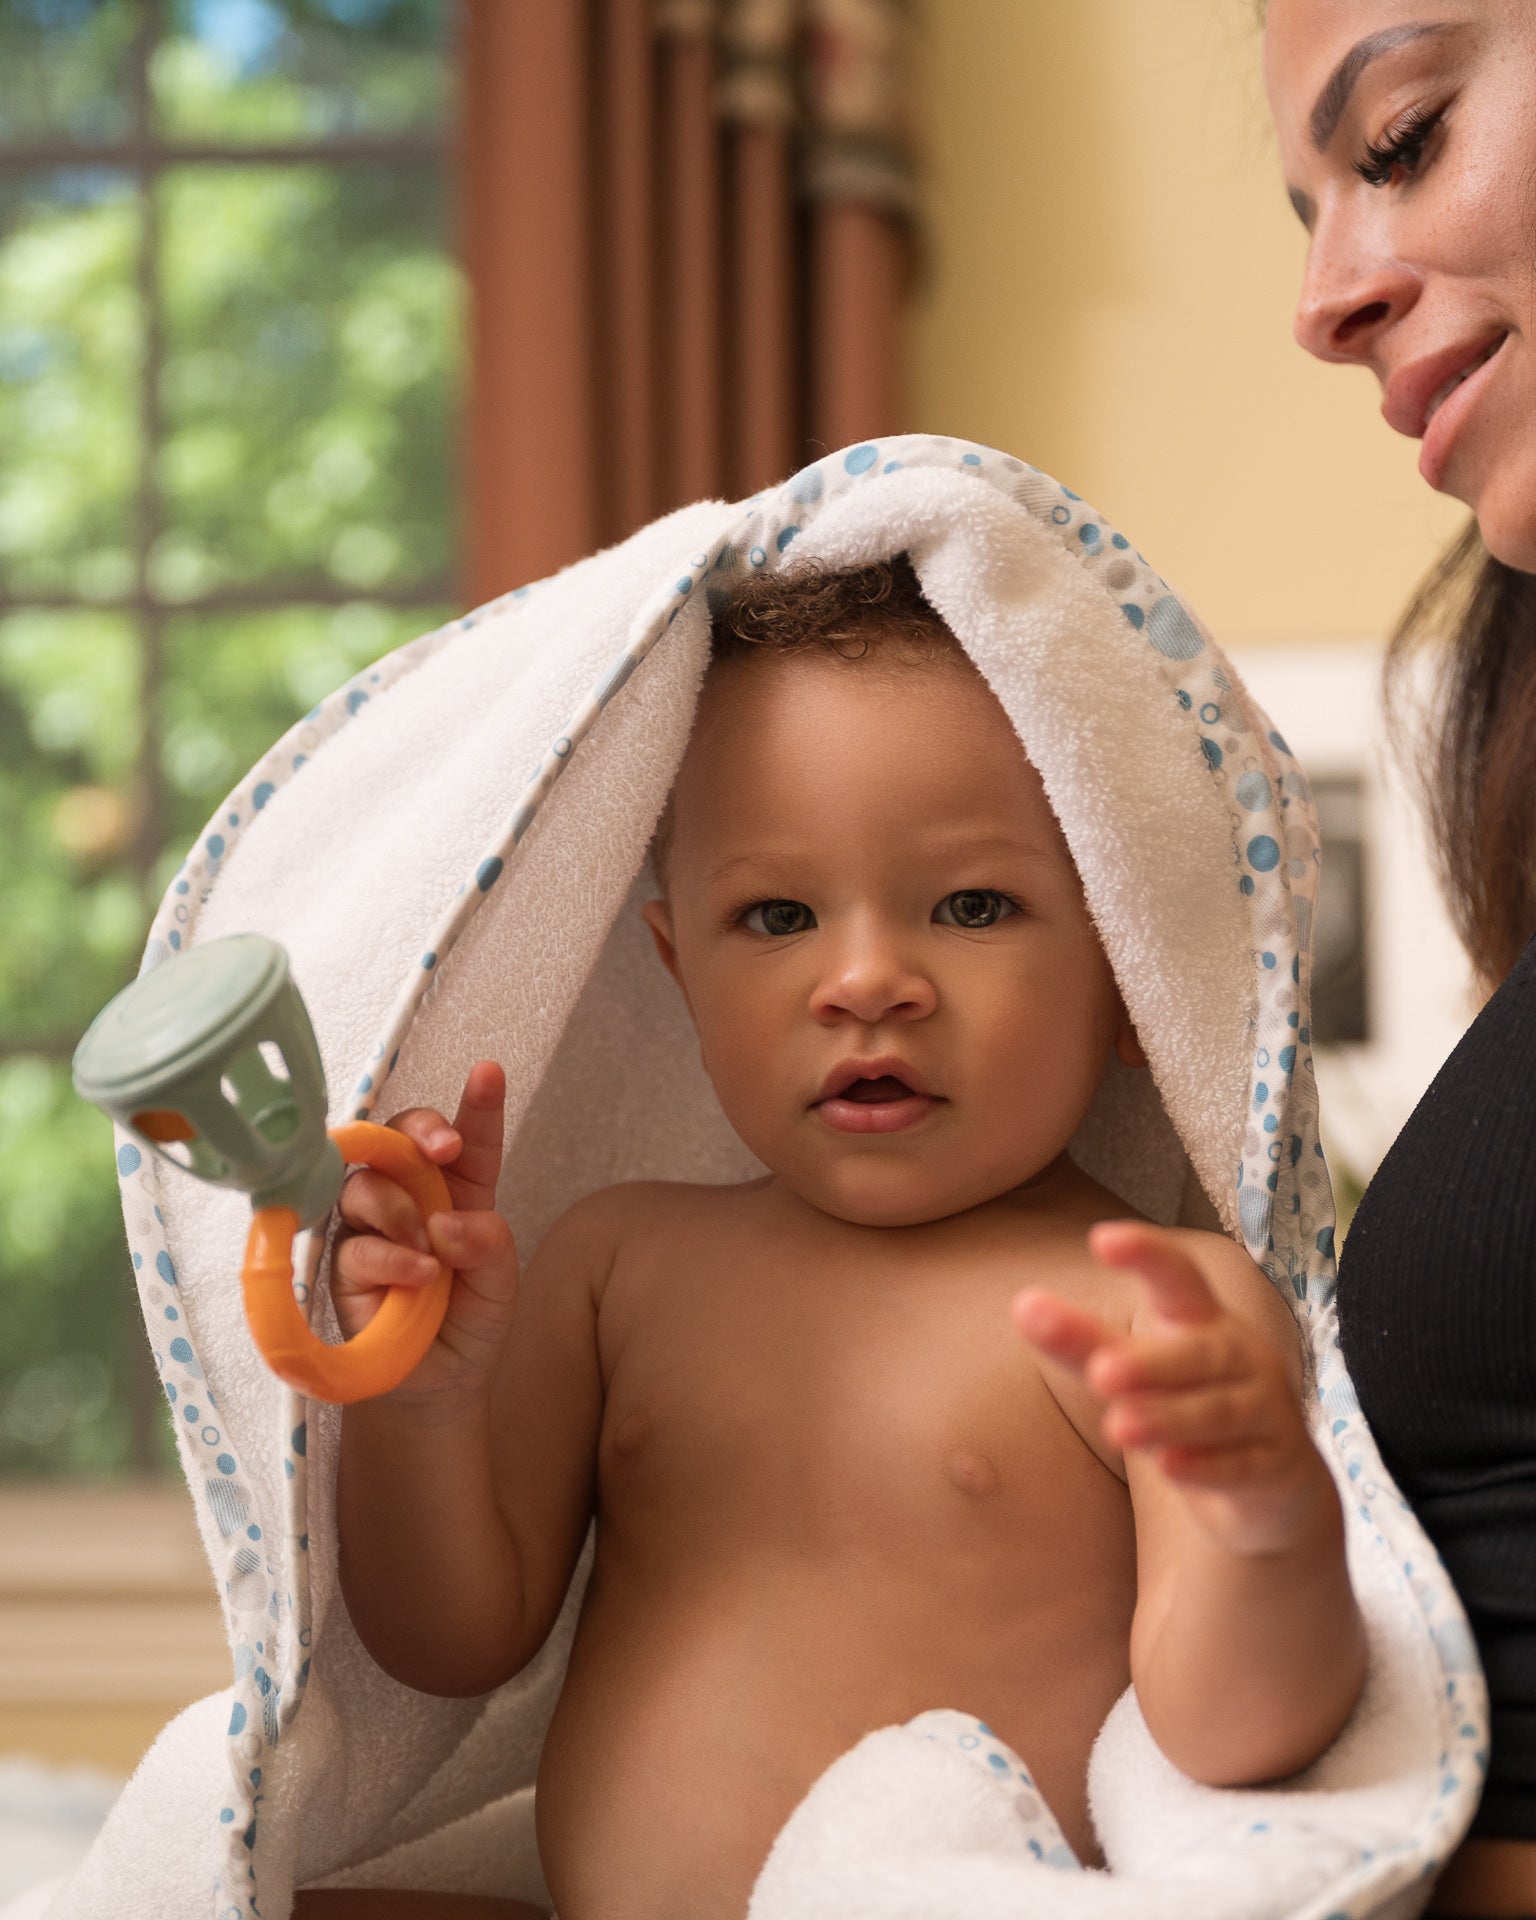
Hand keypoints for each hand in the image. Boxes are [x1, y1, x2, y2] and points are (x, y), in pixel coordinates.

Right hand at [331, 1060, 518, 1405]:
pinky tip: (419, 1275)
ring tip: (432, 1250)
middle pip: (398, 1139)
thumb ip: (486, 1242)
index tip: (488, 1073)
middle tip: (444, 1148)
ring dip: (401, 1208)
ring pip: (366, 1185)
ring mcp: (372, 1227)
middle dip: (419, 1131)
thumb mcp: (500, 1278)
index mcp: (459, 1188)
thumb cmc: (470, 1317)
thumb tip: (447, 1222)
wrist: (442, 1383)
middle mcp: (411, 1196)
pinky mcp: (346, 1266)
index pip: (468, 1138)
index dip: (477, 1103)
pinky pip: (357, 1245)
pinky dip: (392, 1256)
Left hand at [1014, 1220, 1320, 1555]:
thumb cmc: (1186, 1401)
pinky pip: (1241, 1465)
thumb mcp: (1135, 1369)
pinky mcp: (1276, 1465)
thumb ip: (1082, 1342)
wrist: (1269, 1482)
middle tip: (1099, 1372)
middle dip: (1151, 1363)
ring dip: (1168, 1418)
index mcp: (1202, 1320)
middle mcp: (1240, 1356)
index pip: (1178, 1277)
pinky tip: (1171, 1468)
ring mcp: (1265, 1411)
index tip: (1101, 1238)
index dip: (1147, 1255)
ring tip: (1118, 1426)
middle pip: (1200, 1352)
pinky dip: (1206, 1468)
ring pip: (1218, 1411)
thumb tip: (1023, 1305)